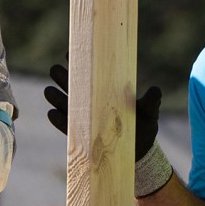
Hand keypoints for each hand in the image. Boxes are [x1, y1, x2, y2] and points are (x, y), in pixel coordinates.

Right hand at [46, 64, 170, 196]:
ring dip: (56, 97)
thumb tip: (155, 90)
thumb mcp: (149, 112)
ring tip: (49, 91)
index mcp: (106, 89)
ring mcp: (85, 117)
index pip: (90, 73)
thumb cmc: (144, 126)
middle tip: (55, 69)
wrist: (140, 152)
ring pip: (66, 103)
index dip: (80, 62)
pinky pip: (67, 126)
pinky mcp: (82, 134)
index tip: (70, 53)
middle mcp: (92, 101)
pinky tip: (51, 113)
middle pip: (73, 85)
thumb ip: (151, 101)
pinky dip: (59, 120)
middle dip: (62, 77)